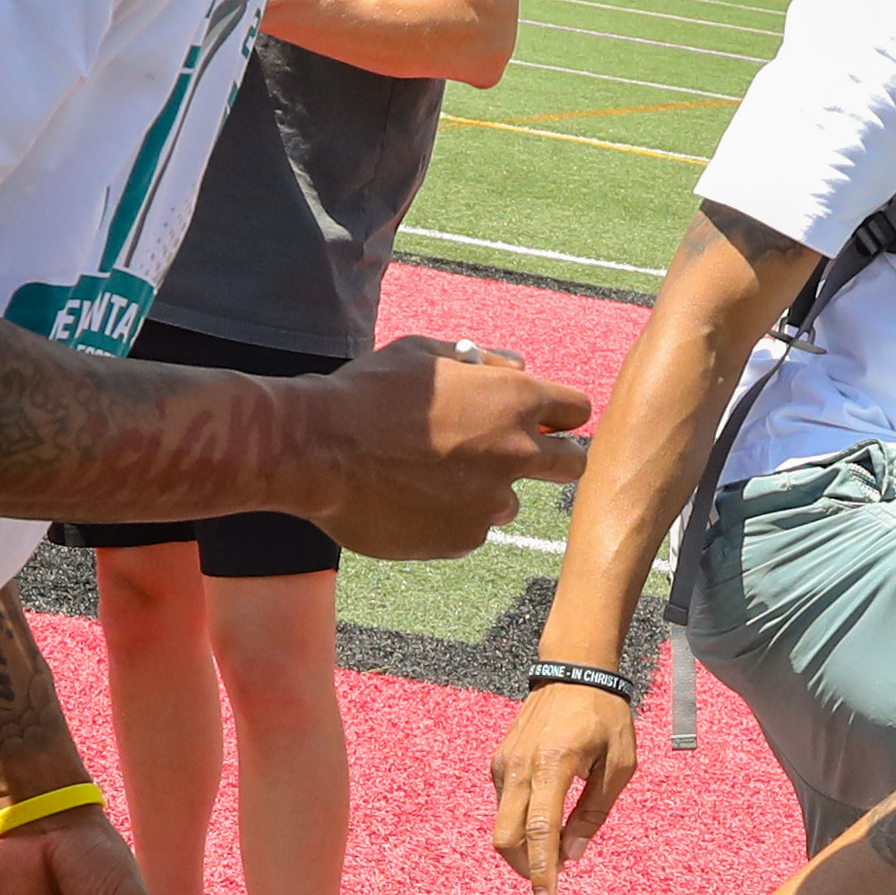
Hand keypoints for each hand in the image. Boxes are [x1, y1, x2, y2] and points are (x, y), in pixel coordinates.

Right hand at [299, 338, 590, 559]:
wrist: (319, 451)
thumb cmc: (369, 393)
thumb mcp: (427, 355)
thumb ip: (482, 362)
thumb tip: (517, 367)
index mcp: (515, 400)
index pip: (576, 410)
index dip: (559, 414)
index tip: (541, 420)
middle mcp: (517, 453)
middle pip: (571, 465)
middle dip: (552, 460)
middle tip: (510, 455)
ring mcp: (492, 502)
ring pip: (508, 501)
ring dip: (486, 491)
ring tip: (429, 476)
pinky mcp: (463, 539)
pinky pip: (469, 529)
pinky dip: (448, 518)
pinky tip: (408, 499)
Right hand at [488, 678, 641, 894]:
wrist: (573, 672)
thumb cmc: (604, 716)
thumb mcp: (618, 765)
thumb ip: (594, 813)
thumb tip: (573, 855)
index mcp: (554, 765)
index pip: (541, 831)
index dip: (542, 872)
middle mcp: (520, 766)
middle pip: (506, 837)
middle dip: (525, 867)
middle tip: (552, 877)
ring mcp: (504, 763)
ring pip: (501, 824)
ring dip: (524, 846)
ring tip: (556, 844)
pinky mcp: (498, 761)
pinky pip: (504, 805)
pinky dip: (521, 823)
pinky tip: (545, 814)